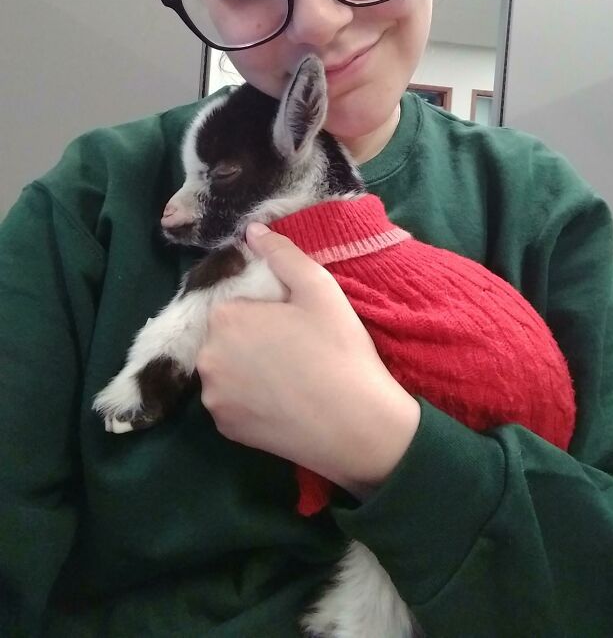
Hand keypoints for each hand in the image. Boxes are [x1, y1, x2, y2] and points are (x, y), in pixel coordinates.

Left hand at [196, 222, 420, 497]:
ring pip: (226, 369)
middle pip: (225, 336)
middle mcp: (206, 358)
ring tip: (290, 374)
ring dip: (246, 367)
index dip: (264, 308)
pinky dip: (249, 398)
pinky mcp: (225, 429)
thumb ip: (282, 254)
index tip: (292, 320)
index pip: (234, 302)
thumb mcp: (319, 288)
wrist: (358, 426)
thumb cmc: (339, 349)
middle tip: (295, 346)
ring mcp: (213, 399)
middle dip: (251, 336)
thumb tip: (252, 230)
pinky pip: (231, 402)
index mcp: (225, 318)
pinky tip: (282, 399)